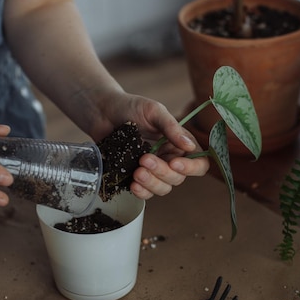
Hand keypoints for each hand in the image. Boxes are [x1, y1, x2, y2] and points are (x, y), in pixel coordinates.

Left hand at [95, 92, 209, 199]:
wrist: (102, 112)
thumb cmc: (130, 107)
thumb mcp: (153, 111)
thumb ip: (171, 127)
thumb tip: (190, 145)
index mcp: (179, 143)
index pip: (198, 162)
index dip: (191, 168)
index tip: (174, 163)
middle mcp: (169, 158)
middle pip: (178, 178)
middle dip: (162, 172)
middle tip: (144, 159)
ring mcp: (152, 170)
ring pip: (163, 188)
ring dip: (152, 183)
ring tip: (137, 172)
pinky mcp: (136, 177)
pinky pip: (146, 193)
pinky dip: (142, 192)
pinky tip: (133, 185)